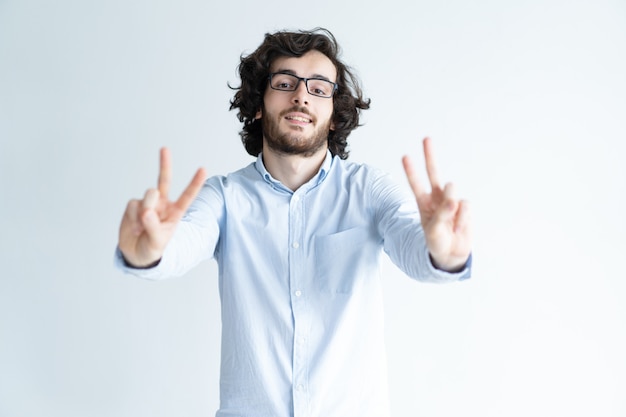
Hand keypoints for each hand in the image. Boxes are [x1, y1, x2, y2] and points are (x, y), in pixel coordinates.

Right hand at [118, 148, 206, 266]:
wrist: (135, 253)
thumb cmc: (152, 247)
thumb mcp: (157, 242)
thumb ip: (154, 227)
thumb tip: (146, 211)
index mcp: (175, 212)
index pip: (187, 196)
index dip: (195, 183)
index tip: (203, 169)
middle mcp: (162, 204)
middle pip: (164, 181)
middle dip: (164, 164)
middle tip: (165, 149)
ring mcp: (148, 203)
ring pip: (148, 195)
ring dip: (145, 211)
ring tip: (142, 228)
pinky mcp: (134, 205)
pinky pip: (133, 205)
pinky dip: (132, 217)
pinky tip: (134, 227)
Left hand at [402, 137, 471, 271]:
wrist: (452, 253)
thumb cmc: (438, 241)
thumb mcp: (434, 231)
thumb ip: (442, 214)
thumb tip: (454, 200)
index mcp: (424, 203)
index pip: (416, 184)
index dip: (411, 171)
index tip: (405, 156)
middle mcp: (437, 198)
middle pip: (433, 173)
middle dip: (430, 156)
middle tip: (426, 138)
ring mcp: (451, 201)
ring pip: (451, 191)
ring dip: (451, 206)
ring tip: (450, 223)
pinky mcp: (464, 207)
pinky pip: (465, 207)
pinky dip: (463, 219)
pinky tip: (459, 227)